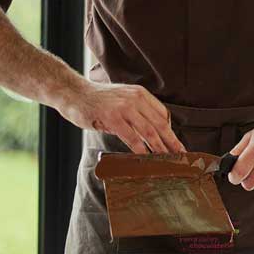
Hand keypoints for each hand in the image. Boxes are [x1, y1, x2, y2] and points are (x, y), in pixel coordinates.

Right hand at [57, 80, 185, 153]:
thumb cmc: (97, 100)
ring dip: (160, 148)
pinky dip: (141, 150)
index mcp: (141, 94)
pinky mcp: (112, 118)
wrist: (73, 92)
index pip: (163, 115)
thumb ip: (136, 112)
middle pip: (160, 124)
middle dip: (172, 142)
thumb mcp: (122, 100)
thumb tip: (151, 133)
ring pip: (149, 131)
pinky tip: (146, 159)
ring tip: (167, 161)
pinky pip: (132, 137)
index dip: (171, 132)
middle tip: (180, 156)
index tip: (177, 145)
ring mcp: (124, 108)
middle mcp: (136, 99)